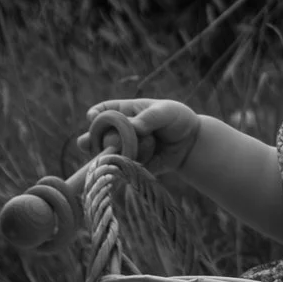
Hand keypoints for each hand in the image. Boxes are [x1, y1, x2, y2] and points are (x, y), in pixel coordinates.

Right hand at [82, 98, 197, 175]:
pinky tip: (135, 166)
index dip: (95, 115)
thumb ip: (150, 118)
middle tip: (94, 144)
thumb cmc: (176, 119)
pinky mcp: (130, 166)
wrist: (190, 144)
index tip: (92, 118)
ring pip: (106, 155)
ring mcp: (122, 149)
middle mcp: (117, 131)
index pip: (101, 111)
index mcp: (123, 112)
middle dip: (96, 140)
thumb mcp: (166, 112)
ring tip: (115, 155)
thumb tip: (135, 127)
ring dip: (110, 156)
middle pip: (97, 136)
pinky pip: (123, 170)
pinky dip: (126, 169)